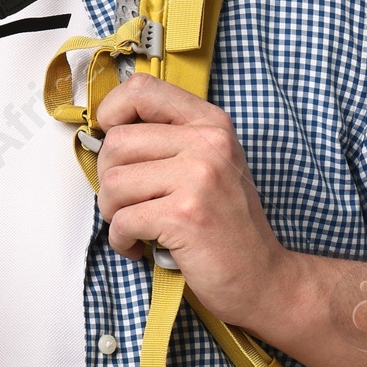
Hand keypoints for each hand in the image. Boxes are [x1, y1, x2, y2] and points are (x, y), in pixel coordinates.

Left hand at [92, 75, 299, 324]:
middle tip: (129, 203)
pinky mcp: (184, 215)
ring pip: (112, 182)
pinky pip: (122, 220)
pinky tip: (142, 247)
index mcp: (210, 123)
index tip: (113, 140)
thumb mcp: (208, 165)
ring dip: (113, 213)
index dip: (112, 112)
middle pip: (117, 142)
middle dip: (109, 179)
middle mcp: (207, 143)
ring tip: (138, 226)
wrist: (261, 277)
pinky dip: (122, 241)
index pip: (143, 89)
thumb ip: (168, 140)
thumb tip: (106, 130)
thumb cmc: (226, 225)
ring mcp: (198, 177)